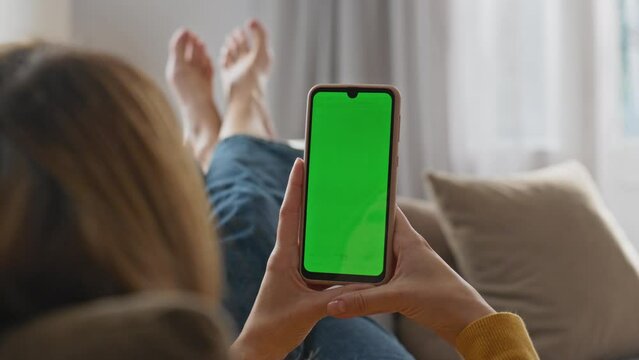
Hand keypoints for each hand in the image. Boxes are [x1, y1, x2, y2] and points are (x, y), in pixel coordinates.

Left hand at [230, 158, 366, 359]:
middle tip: (318, 172)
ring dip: (313, 216)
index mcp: (283, 257)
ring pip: (303, 235)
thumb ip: (338, 295)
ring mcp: (289, 267)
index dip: (294, 188)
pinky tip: (336, 240)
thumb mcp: (311, 309)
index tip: (300, 164)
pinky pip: (310, 254)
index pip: (289, 214)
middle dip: (305, 193)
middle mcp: (285, 257)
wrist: (261, 345)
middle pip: (296, 218)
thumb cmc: (276, 326)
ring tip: (329, 197)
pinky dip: (321, 242)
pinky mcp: (296, 279)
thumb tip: (365, 283)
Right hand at [326, 207, 494, 344]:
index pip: (387, 211)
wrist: (468, 323)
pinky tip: (350, 282)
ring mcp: (406, 268)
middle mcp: (407, 250)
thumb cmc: (444, 300)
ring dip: (360, 257)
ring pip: (376, 257)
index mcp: (409, 241)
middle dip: (356, 231)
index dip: (370, 201)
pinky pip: (379, 276)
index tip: (350, 194)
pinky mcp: (405, 285)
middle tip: (331, 226)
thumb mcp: (399, 297)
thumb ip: (364, 300)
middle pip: (376, 234)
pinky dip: (365, 278)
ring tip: (334, 253)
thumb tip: (333, 304)